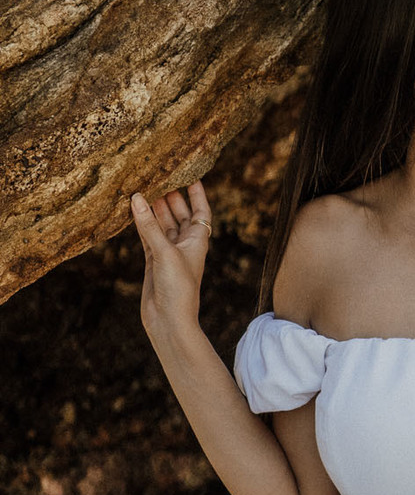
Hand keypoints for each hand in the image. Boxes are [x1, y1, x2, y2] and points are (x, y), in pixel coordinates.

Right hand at [129, 180, 211, 338]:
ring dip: (153, 208)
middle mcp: (184, 244)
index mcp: (198, 240)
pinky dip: (141, 223)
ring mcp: (168, 252)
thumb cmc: (178, 288)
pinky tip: (132, 209)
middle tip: (158, 175)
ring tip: (142, 186)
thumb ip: (150, 226)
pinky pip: (147, 235)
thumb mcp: (165, 253)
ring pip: (161, 224)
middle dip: (171, 196)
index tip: (192, 173)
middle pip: (179, 213)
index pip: (201, 210)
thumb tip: (136, 198)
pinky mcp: (153, 260)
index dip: (197, 193)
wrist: (169, 321)